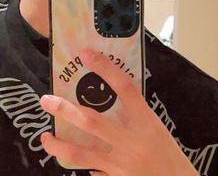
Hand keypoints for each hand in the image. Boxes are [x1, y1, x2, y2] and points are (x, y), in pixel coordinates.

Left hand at [39, 48, 198, 175]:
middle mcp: (131, 142)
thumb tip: (110, 106)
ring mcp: (121, 165)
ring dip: (58, 145)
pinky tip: (74, 161)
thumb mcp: (158, 132)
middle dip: (64, 109)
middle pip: (91, 121)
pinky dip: (84, 166)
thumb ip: (135, 118)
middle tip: (46, 100)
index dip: (105, 68)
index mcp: (147, 123)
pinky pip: (92, 172)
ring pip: (80, 153)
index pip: (125, 88)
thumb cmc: (172, 160)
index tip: (86, 54)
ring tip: (45, 138)